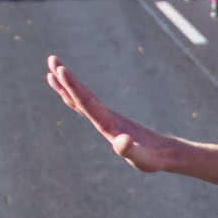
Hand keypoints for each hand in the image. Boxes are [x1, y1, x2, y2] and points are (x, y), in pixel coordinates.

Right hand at [46, 56, 172, 172]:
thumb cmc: (152, 158)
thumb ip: (130, 150)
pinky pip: (87, 106)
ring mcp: (107, 118)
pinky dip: (75, 98)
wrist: (166, 153)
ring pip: (83, 98)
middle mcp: (106, 117)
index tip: (60, 70)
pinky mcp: (109, 122)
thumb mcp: (142, 158)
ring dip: (67, 85)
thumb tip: (123, 141)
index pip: (87, 101)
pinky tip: (68, 95)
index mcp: (109, 123)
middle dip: (66, 79)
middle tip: (51, 59)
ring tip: (52, 70)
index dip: (73, 87)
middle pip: (82, 95)